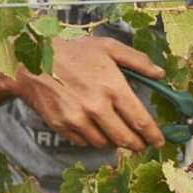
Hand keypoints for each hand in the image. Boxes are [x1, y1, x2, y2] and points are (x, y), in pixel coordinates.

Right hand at [12, 36, 166, 151]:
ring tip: (117, 133)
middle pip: (125, 138)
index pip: (140, 120)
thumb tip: (160, 74)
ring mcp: (77, 119)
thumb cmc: (74, 51)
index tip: (159, 141)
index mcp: (112, 87)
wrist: (32, 60)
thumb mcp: (109, 47)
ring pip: (104, 143)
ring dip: (114, 142)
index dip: (153, 135)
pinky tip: (94, 128)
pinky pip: (84, 142)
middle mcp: (96, 107)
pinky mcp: (62, 126)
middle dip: (137, 144)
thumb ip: (138, 61)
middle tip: (142, 144)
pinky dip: (92, 139)